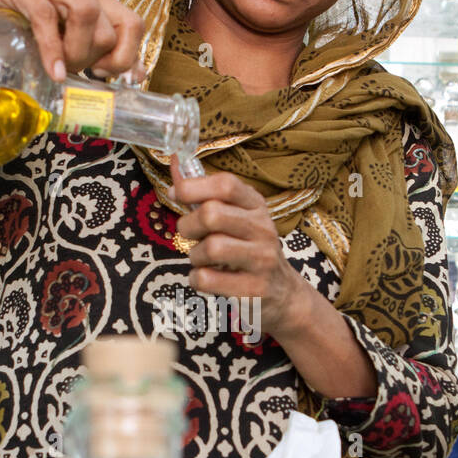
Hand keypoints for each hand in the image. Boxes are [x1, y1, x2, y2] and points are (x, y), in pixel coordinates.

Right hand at [0, 0, 145, 82]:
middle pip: (109, 26)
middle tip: (73, 72)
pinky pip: (45, 14)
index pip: (133, 23)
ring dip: (76, 52)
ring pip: (85, 13)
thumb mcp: (63, 49)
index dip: (126, 56)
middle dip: (94, 60)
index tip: (105, 76)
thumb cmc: (16, 34)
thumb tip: (136, 77)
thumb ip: (98, 58)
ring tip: (60, 69)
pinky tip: (52, 71)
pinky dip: (52, 49)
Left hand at [170, 155, 306, 338]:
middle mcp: (263, 229)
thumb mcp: (236, 217)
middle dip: (188, 226)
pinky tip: (207, 278)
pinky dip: (197, 279)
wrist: (283, 293)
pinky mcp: (254, 289)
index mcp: (256, 206)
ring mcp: (262, 259)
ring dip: (194, 256)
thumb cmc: (248, 249)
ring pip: (210, 248)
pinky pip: (208, 280)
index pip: (226, 184)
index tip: (176, 194)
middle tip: (190, 236)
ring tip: (202, 260)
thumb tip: (173, 163)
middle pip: (212, 215)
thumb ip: (204, 195)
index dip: (193, 186)